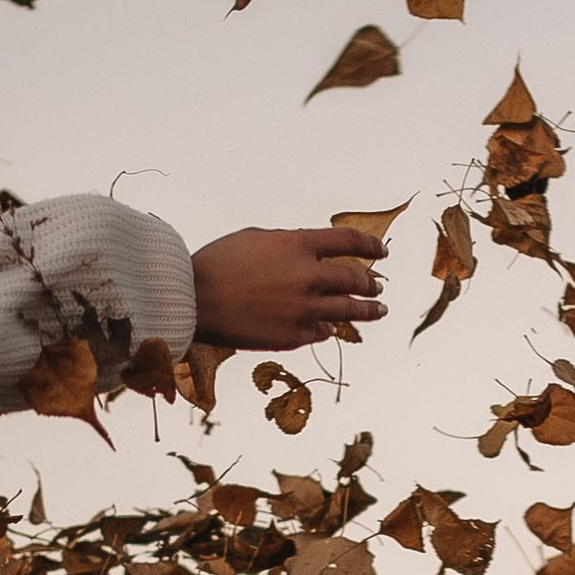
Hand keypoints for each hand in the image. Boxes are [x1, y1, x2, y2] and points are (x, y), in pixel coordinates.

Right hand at [191, 226, 386, 350]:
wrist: (193, 300)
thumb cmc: (217, 263)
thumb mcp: (255, 238)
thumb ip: (290, 243)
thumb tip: (312, 252)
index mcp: (298, 245)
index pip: (349, 242)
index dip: (370, 246)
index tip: (381, 252)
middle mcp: (307, 277)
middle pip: (355, 280)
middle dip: (371, 284)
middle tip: (378, 287)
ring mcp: (303, 309)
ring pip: (349, 311)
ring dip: (368, 310)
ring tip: (378, 310)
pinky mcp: (293, 336)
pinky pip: (321, 332)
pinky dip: (327, 328)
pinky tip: (329, 327)